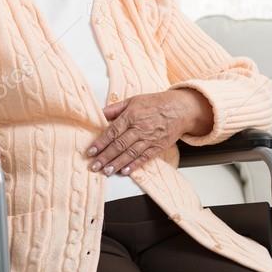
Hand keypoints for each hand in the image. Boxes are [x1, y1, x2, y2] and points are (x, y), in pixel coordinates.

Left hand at [86, 90, 207, 176]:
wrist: (180, 109)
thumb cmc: (156, 103)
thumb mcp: (134, 100)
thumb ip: (115, 109)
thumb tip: (99, 114)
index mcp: (131, 115)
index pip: (113, 131)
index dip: (101, 142)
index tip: (91, 151)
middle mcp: (140, 128)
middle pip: (119, 145)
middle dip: (105, 157)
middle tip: (94, 166)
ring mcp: (149, 139)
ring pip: (130, 153)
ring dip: (117, 163)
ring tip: (106, 171)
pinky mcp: (158, 147)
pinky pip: (144, 158)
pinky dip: (134, 165)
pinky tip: (125, 171)